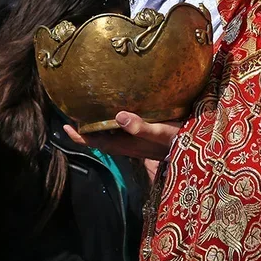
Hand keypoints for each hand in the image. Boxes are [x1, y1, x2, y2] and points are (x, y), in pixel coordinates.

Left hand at [64, 111, 179, 160]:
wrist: (196, 147)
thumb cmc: (179, 139)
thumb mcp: (160, 132)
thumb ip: (141, 127)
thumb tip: (119, 116)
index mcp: (127, 145)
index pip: (97, 142)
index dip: (80, 137)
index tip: (64, 127)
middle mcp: (128, 145)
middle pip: (100, 140)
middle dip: (85, 131)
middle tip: (72, 115)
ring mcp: (135, 143)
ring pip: (110, 136)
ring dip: (97, 128)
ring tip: (88, 113)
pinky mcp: (143, 138)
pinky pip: (121, 132)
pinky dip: (112, 124)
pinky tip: (115, 114)